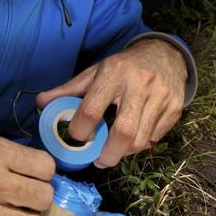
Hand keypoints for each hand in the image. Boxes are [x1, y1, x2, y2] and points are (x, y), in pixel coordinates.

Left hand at [35, 38, 186, 167]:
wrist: (164, 55)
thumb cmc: (124, 66)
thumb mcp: (95, 72)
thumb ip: (68, 90)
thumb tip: (40, 103)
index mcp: (114, 72)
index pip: (92, 110)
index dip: (80, 131)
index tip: (78, 137)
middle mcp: (140, 83)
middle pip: (123, 132)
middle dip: (108, 155)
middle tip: (98, 161)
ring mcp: (161, 96)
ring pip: (141, 140)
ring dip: (124, 153)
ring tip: (114, 151)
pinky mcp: (175, 108)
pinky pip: (155, 138)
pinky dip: (142, 145)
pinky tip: (133, 139)